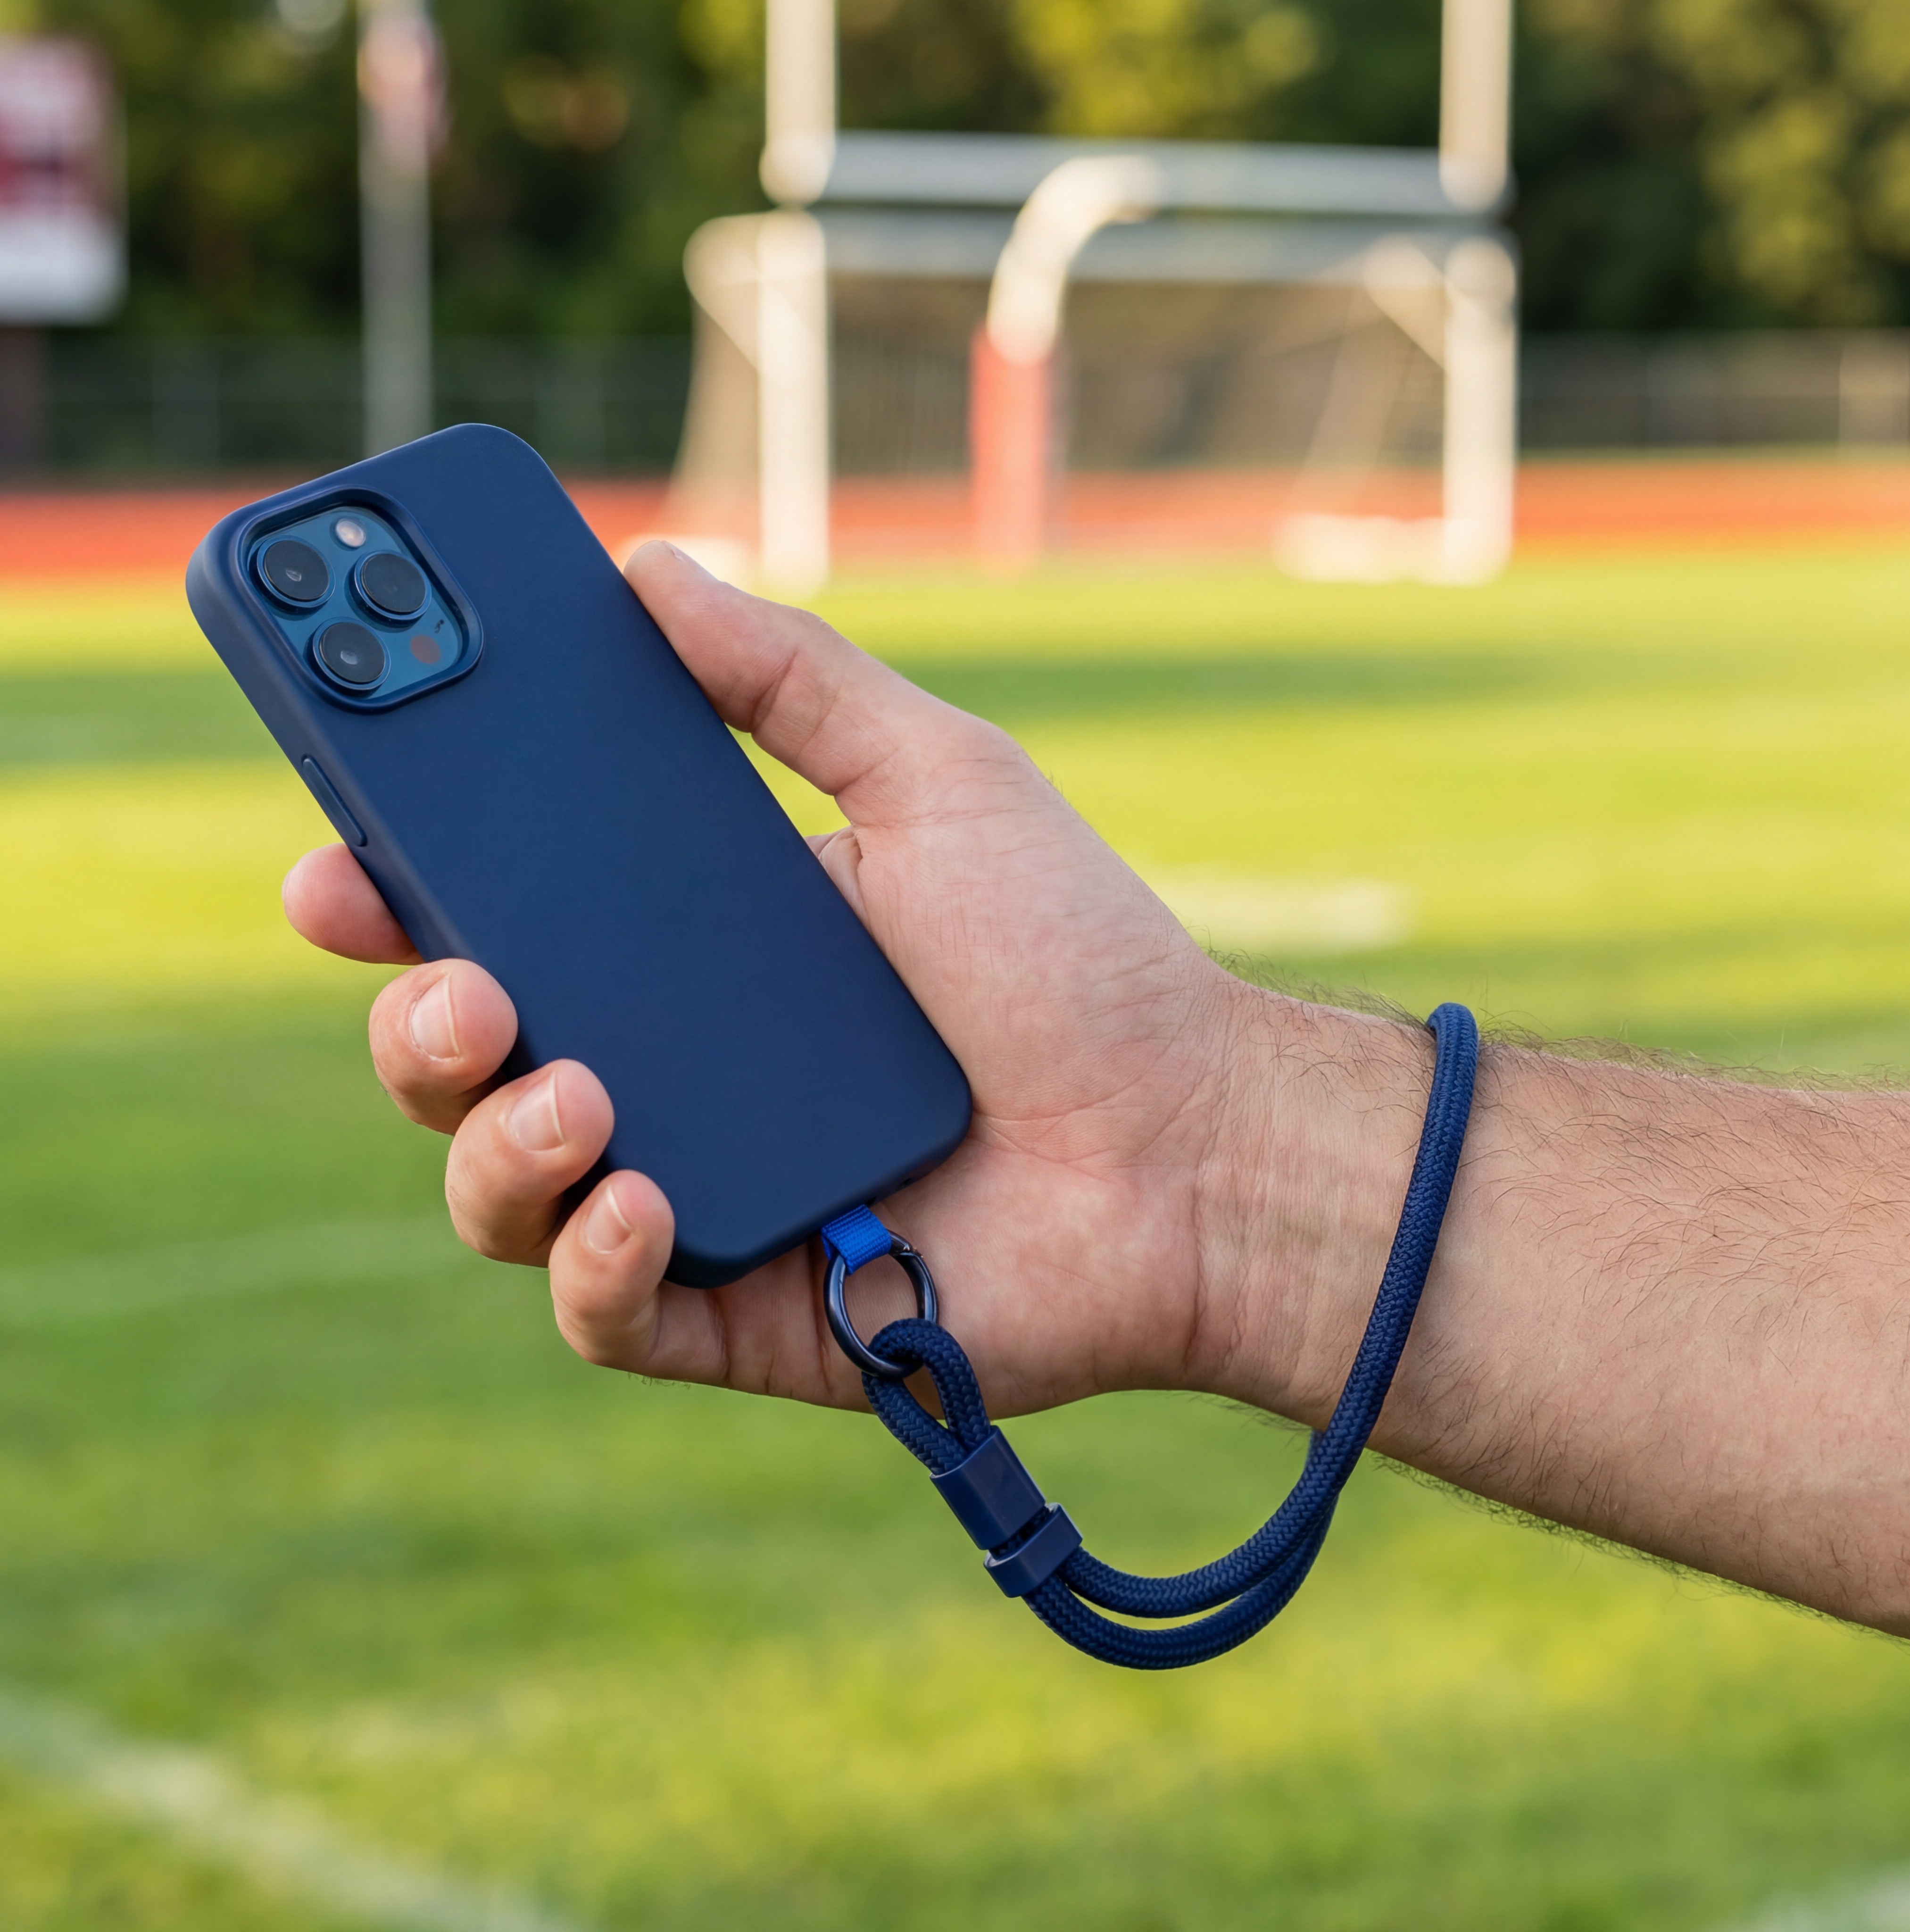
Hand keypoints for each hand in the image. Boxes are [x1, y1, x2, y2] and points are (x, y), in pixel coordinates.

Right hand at [285, 542, 1426, 1419]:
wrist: (1192, 1141)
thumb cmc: (1076, 960)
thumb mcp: (934, 780)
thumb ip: (792, 681)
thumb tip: (648, 569)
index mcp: (696, 951)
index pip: (508, 918)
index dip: (401, 888)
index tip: (343, 844)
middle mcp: (676, 1073)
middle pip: (467, 1062)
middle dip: (414, 1019)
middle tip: (455, 976)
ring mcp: (699, 1198)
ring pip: (500, 1191)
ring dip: (492, 1138)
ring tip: (572, 1081)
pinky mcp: (740, 1312)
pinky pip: (602, 1309)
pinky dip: (593, 1258)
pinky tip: (647, 1193)